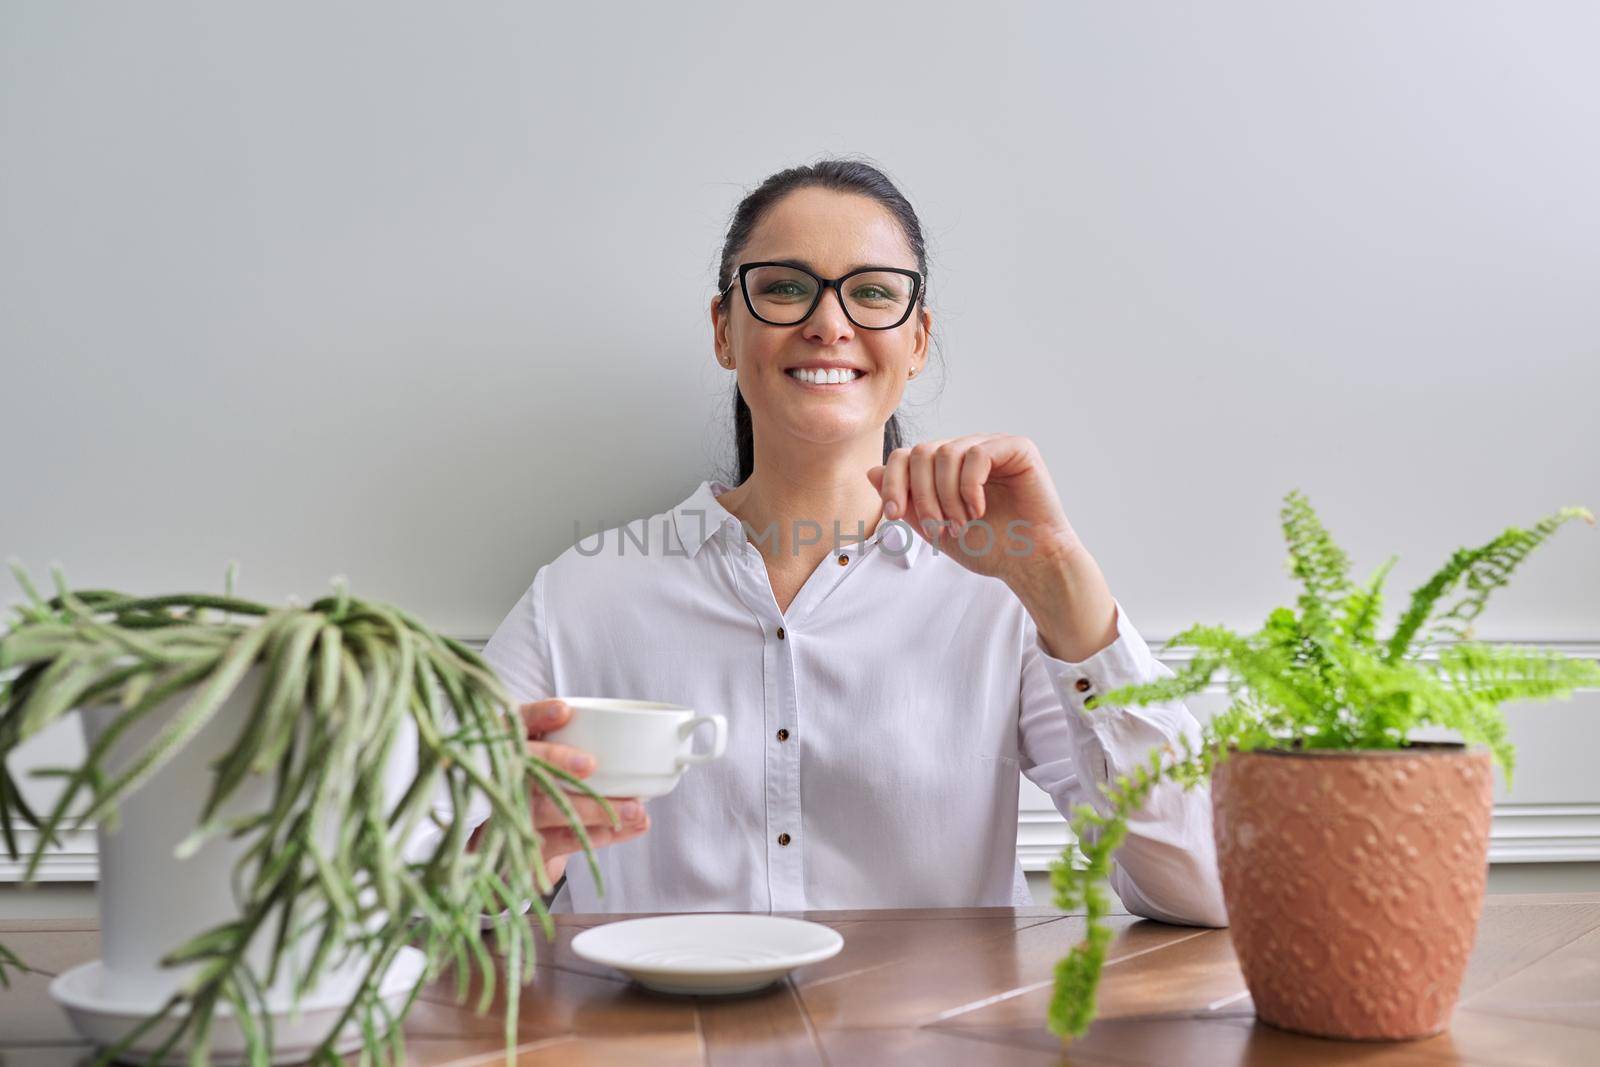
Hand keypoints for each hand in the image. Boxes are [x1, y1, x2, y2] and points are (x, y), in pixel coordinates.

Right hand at [470, 699, 651, 886]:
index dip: (537, 716)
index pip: (516, 724)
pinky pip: (559, 842)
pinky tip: (621, 830)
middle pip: (524, 767)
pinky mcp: (524, 848)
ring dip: (594, 809)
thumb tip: (648, 733)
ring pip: (546, 810)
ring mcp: (512, 815)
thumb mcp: (554, 757)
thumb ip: (580, 741)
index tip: (564, 711)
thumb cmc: (549, 785)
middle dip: (556, 762)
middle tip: (590, 763)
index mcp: (513, 747)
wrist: (521, 843)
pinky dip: (595, 837)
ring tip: (635, 810)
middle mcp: (506, 779)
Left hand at [867, 434, 1082, 583]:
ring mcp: (992, 446)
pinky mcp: (1016, 448)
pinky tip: (979, 510)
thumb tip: (871, 471)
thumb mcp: (934, 527)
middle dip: (922, 496)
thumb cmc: (990, 547)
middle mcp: (967, 451)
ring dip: (946, 496)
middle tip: (939, 529)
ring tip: (961, 524)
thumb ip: (906, 501)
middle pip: (921, 452)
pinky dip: (970, 488)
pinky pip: (977, 455)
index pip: (905, 456)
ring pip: (946, 453)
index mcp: (947, 468)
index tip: (894, 515)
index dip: (892, 483)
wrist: (1029, 562)